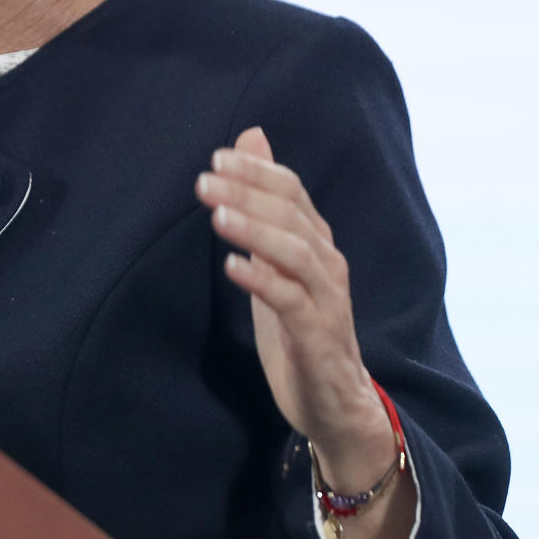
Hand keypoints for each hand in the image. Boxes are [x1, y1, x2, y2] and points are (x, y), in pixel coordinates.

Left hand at [195, 127, 393, 488]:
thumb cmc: (300, 324)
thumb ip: (265, 204)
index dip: (257, 172)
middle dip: (248, 195)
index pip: (292, 191)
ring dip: (255, 232)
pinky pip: (291, 302)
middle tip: (204, 181)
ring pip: (295, 254)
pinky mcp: (317, 336)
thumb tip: (251, 138)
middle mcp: (327, 265)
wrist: (335, 399)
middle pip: (292, 216)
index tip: (216, 158)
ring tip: (217, 216)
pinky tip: (232, 267)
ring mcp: (326, 300)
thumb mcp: (276, 260)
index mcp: (317, 243)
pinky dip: (263, 281)